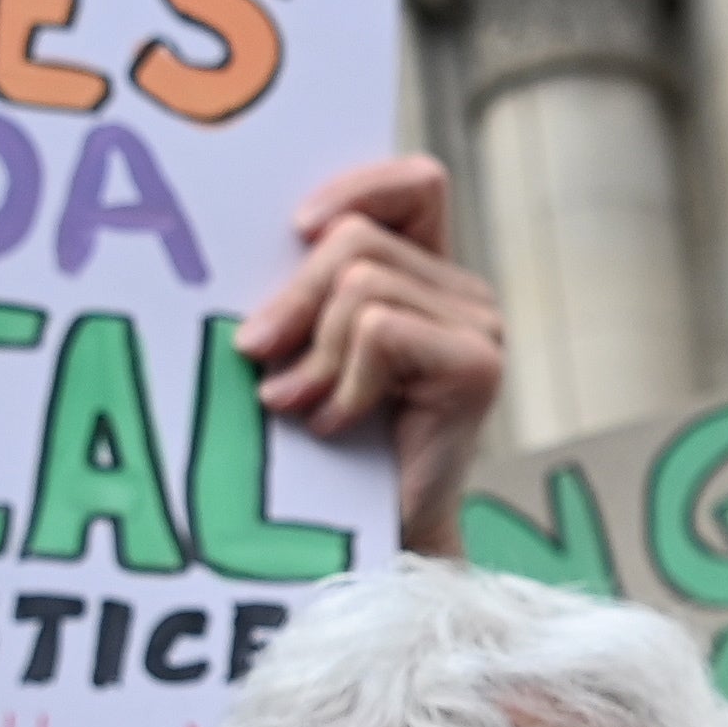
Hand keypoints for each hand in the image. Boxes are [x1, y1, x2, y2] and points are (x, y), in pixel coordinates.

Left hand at [233, 157, 501, 557]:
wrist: (369, 543)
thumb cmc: (326, 446)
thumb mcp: (308, 349)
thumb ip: (304, 293)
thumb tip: (246, 248)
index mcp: (429, 275)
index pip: (416, 183)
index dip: (357, 186)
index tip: (295, 228)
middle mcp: (465, 293)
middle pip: (357, 239)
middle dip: (292, 298)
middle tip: (252, 354)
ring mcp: (481, 327)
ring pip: (361, 287)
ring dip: (312, 355)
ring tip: (296, 404)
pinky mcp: (478, 367)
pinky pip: (379, 333)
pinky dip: (342, 382)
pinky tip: (334, 423)